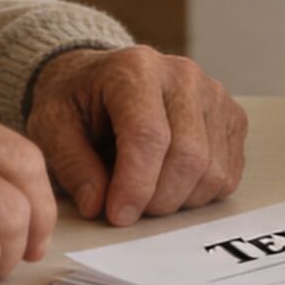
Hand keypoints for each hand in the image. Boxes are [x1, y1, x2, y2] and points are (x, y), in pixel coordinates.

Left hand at [27, 46, 246, 225]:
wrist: (105, 79)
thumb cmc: (79, 101)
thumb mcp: (53, 125)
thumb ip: (72, 164)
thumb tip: (98, 204)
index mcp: (135, 68)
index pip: (148, 135)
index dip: (135, 185)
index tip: (117, 216)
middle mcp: (183, 74)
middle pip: (188, 156)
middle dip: (157, 199)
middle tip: (129, 209)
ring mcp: (214, 94)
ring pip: (213, 170)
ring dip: (179, 200)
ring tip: (146, 192)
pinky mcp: (232, 116)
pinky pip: (228, 173)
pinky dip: (200, 193)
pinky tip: (170, 182)